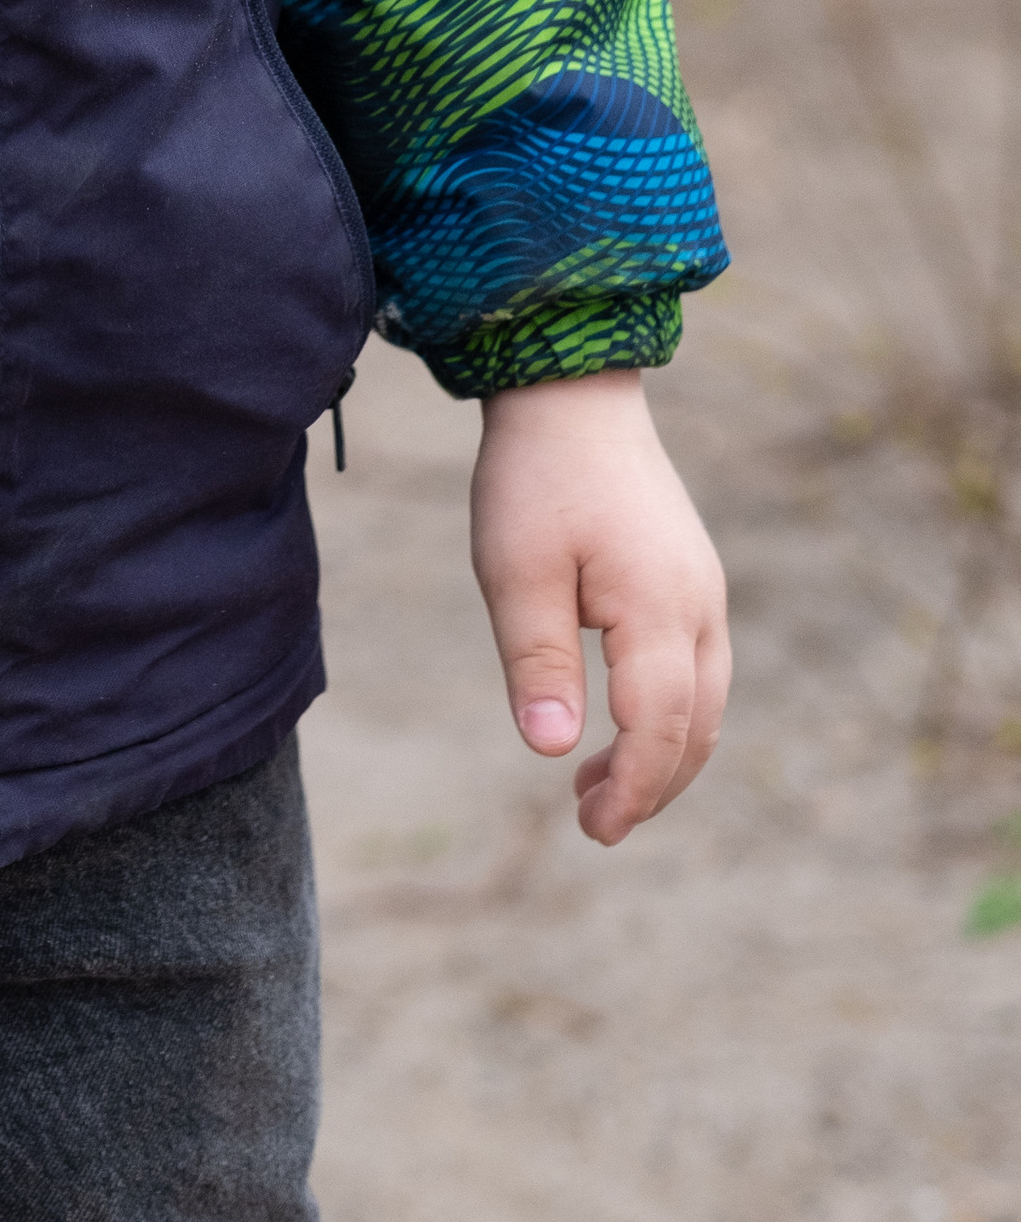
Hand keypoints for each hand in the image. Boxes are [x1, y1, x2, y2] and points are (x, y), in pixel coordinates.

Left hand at [470, 369, 729, 846]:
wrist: (570, 391)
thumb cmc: (535, 478)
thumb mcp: (516, 572)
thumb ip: (538, 662)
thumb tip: (550, 750)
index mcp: (660, 608)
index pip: (661, 729)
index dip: (632, 789)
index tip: (594, 830)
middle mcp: (699, 606)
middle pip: (697, 727)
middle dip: (651, 786)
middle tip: (592, 823)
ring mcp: (702, 590)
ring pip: (705, 703)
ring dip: (662, 755)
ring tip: (595, 786)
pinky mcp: (689, 578)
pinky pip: (697, 669)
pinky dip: (669, 714)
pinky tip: (621, 724)